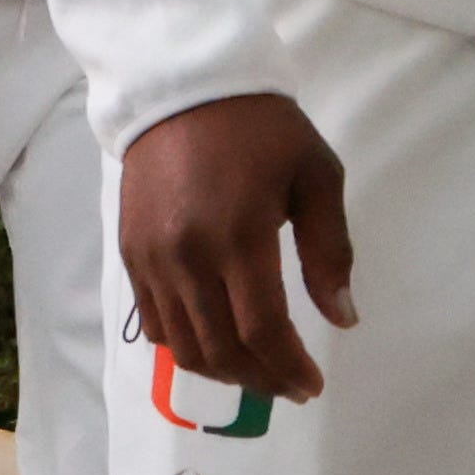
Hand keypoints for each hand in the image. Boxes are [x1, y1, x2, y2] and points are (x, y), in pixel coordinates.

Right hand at [115, 93, 355, 402]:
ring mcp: (153, 259)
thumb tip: (343, 318)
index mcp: (239, 235)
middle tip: (291, 387)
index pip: (263, 330)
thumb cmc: (262, 129)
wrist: (183, 87)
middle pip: (223, 349)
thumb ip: (329, 251)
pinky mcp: (131, 255)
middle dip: (262, 381)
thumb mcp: (316, 175)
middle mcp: (188, 256)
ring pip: (185, 346)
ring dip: (225, 372)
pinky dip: (188, 347)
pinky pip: (156, 323)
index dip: (289, 368)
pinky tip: (217, 343)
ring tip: (258, 372)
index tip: (313, 385)